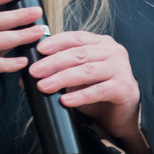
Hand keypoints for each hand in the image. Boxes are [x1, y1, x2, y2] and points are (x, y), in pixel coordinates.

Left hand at [29, 31, 142, 149]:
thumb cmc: (99, 92)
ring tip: (44, 86)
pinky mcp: (124, 87)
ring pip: (87, 70)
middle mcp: (113, 52)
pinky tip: (66, 100)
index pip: (76, 38)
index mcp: (101, 43)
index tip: (39, 49)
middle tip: (35, 71)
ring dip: (62, 78)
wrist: (121, 115)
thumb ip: (61, 70)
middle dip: (54, 63)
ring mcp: (121, 68)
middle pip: (79, 54)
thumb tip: (29, 73)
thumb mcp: (78, 77)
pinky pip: (98, 90)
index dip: (56, 42)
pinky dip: (80, 96)